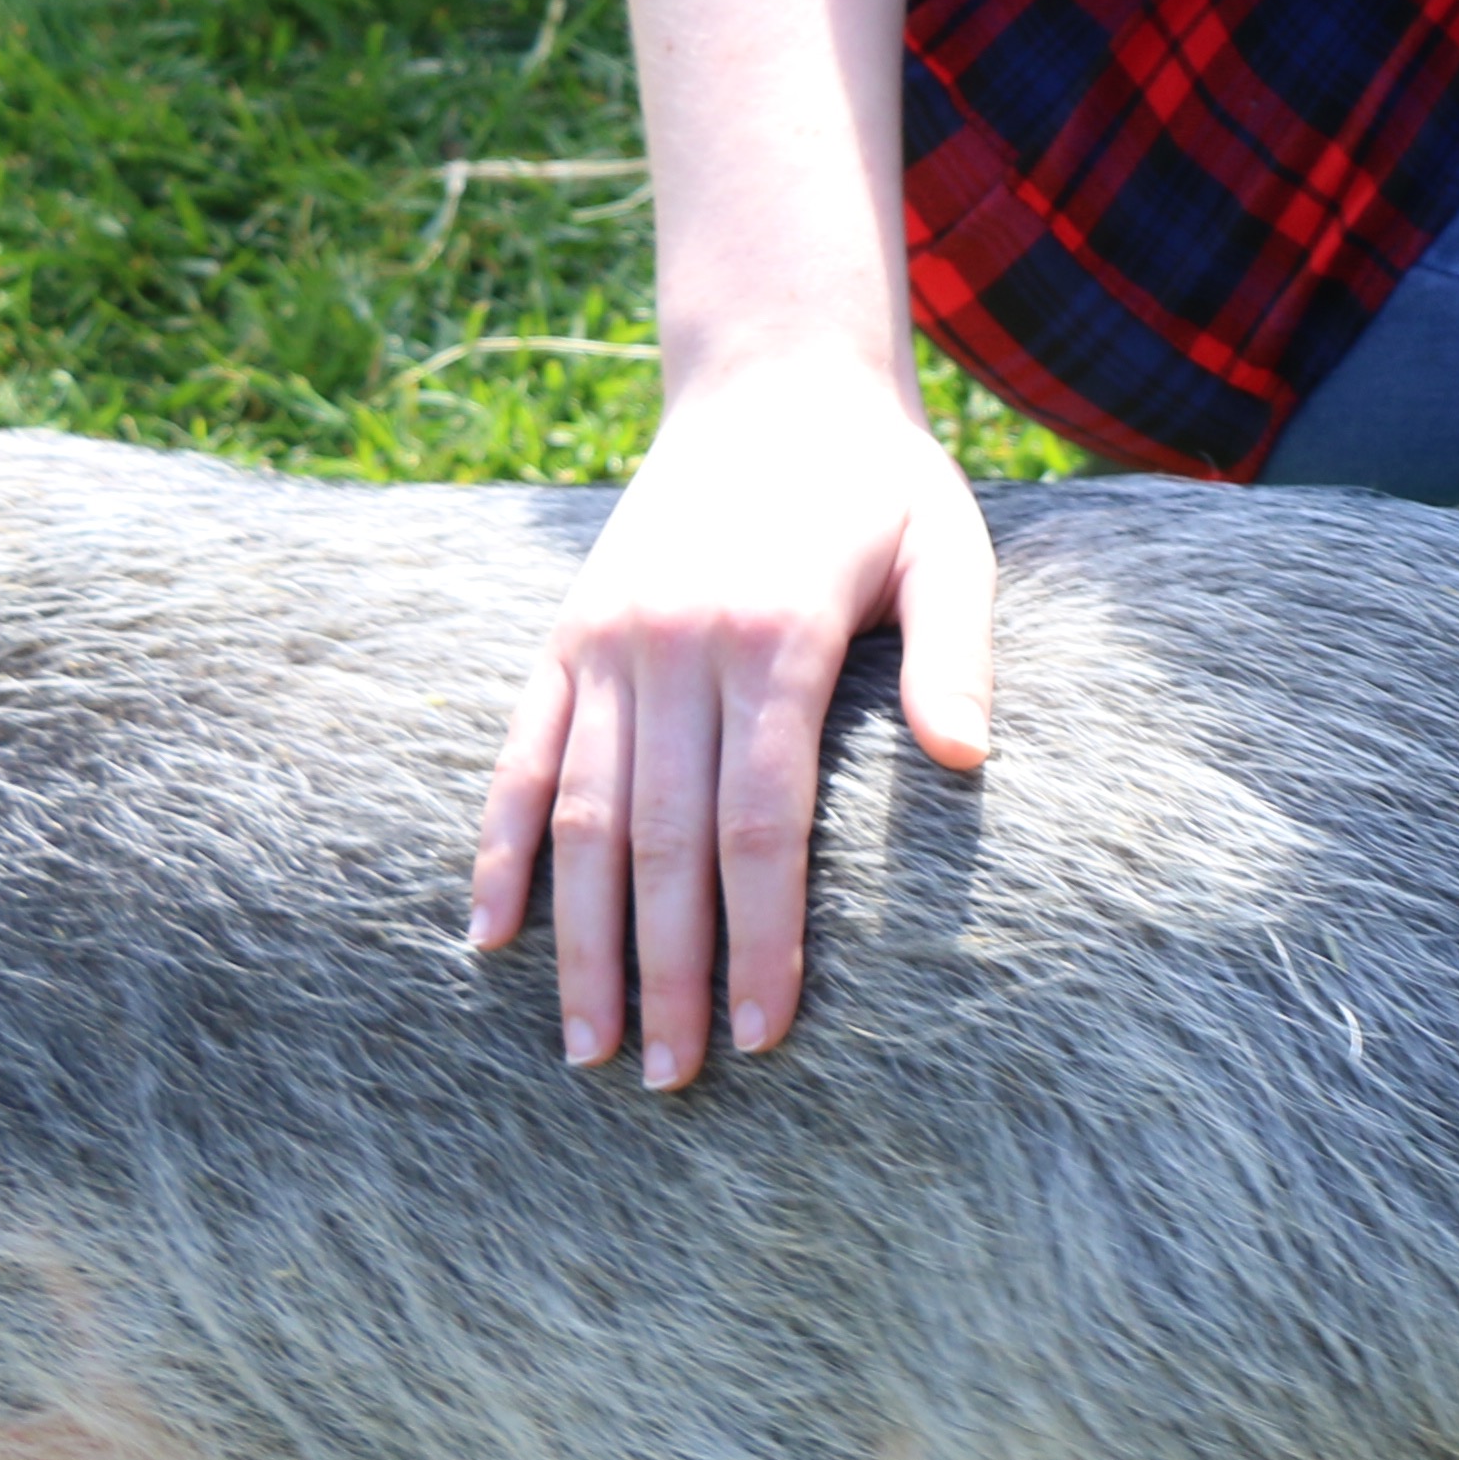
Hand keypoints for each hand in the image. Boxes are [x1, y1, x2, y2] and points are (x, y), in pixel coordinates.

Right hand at [469, 353, 993, 1081]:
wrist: (769, 376)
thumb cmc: (877, 482)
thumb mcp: (948, 547)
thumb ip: (958, 655)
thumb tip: (968, 764)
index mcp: (774, 639)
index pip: (759, 827)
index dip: (760, 938)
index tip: (765, 1034)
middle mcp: (675, 648)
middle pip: (661, 845)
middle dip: (669, 974)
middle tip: (674, 1083)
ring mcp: (607, 643)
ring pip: (580, 819)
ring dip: (580, 942)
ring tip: (590, 1048)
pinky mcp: (565, 636)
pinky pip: (519, 758)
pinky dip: (499, 849)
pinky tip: (490, 937)